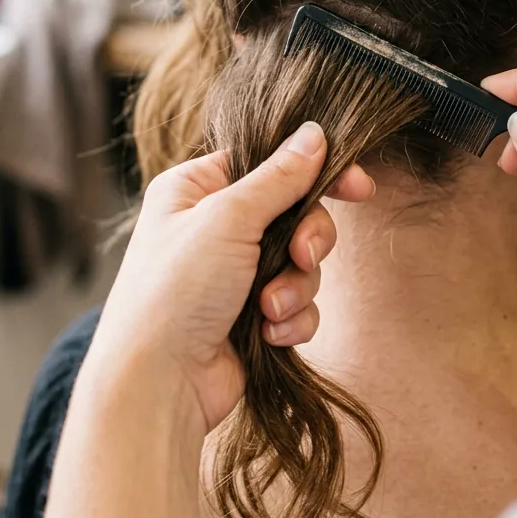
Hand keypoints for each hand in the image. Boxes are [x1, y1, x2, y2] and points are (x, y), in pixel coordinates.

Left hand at [87, 122, 372, 432]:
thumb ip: (279, 177)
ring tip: (269, 309)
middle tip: (302, 256)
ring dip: (295, 286)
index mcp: (196, 189)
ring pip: (301, 263)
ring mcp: (233, 274)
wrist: (158, 384)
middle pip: (295, 213)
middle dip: (307, 240)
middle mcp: (214, 227)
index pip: (269, 161)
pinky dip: (290, 319)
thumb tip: (314, 133)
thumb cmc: (174, 293)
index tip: (358, 186)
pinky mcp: (250, 317)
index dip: (315, 171)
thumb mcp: (228, 219)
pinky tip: (270, 336)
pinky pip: (296, 304)